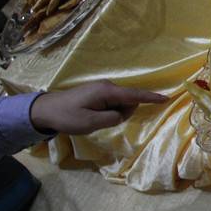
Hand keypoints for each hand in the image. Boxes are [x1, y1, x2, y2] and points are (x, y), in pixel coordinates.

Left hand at [30, 80, 168, 134]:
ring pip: (119, 104)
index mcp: (107, 92)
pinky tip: (93, 116)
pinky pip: (112, 103)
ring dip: (113, 114)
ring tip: (92, 119)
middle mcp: (107, 86)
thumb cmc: (67, 117)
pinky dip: (108, 112)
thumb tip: (123, 114)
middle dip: (122, 113)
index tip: (166, 98)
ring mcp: (102, 89)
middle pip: (127, 101)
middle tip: (99, 122)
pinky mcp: (97, 93)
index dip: (151, 97)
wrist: (44, 110)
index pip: (134, 95)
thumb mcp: (91, 123)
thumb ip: (113, 118)